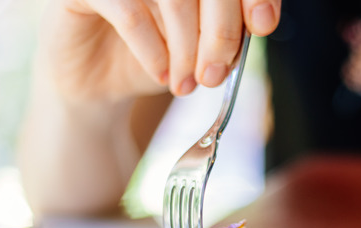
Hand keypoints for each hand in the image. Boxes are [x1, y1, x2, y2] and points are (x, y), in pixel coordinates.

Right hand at [40, 0, 280, 101]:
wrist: (98, 83)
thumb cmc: (154, 57)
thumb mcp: (199, 46)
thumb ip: (227, 29)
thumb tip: (257, 24)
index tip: (262, 26)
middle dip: (220, 31)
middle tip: (216, 73)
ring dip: (186, 46)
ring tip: (187, 83)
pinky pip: (128, 11)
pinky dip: (152, 49)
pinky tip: (162, 74)